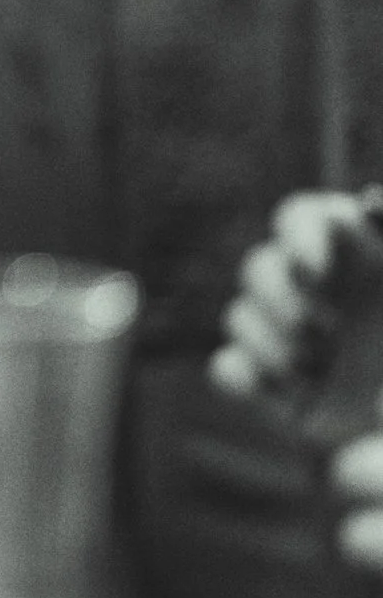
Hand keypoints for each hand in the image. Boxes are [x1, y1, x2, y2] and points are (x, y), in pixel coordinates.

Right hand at [209, 189, 382, 419]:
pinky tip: (292, 401)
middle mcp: (302, 283)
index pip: (298, 218)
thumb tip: (369, 197)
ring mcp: (279, 330)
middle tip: (324, 332)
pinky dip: (248, 381)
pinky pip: (229, 368)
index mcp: (342, 248)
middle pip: (258, 267)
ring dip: (274, 346)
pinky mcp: (266, 377)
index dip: (301, 238)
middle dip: (281, 300)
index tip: (319, 271)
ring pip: (240, 317)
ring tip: (319, 374)